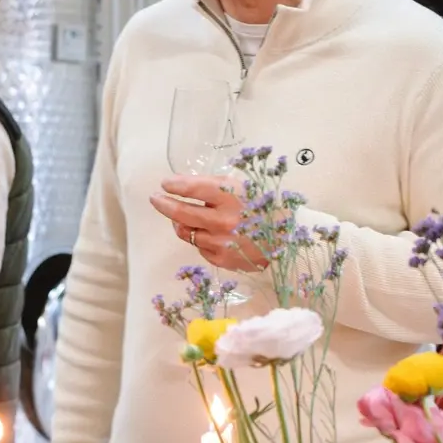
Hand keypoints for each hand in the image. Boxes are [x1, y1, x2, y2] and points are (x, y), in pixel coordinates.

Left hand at [150, 174, 267, 272]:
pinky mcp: (222, 259)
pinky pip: (199, 247)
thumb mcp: (241, 186)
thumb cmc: (263, 206)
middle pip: (181, 212)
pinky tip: (212, 233)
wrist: (287, 238)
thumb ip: (212, 185)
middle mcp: (223, 220)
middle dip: (163, 203)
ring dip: (183, 222)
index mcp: (231, 196)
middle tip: (155, 198)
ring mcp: (221, 242)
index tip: (166, 183)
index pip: (192, 188)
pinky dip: (201, 238)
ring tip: (186, 216)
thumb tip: (178, 185)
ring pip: (186, 232)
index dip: (174, 185)